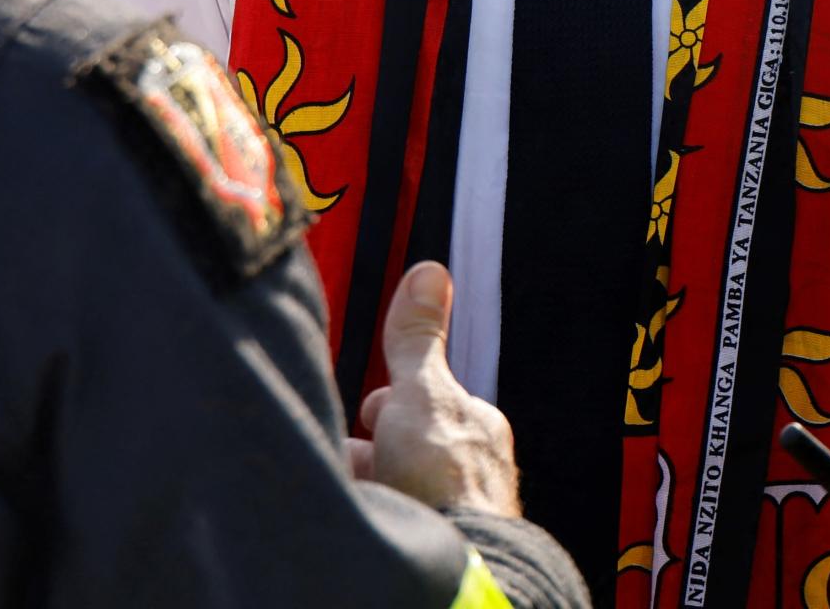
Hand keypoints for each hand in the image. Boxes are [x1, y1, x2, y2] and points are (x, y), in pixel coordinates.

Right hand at [346, 260, 521, 516]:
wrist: (453, 556)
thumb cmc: (445, 481)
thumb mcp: (422, 391)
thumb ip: (416, 339)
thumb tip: (429, 272)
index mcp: (473, 429)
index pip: (418, 407)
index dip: (384, 411)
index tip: (369, 420)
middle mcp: (469, 472)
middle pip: (400, 449)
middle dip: (369, 454)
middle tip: (356, 465)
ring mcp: (453, 511)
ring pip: (394, 486)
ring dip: (370, 487)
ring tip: (359, 497)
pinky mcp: (435, 541)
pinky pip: (394, 516)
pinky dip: (375, 513)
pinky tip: (364, 515)